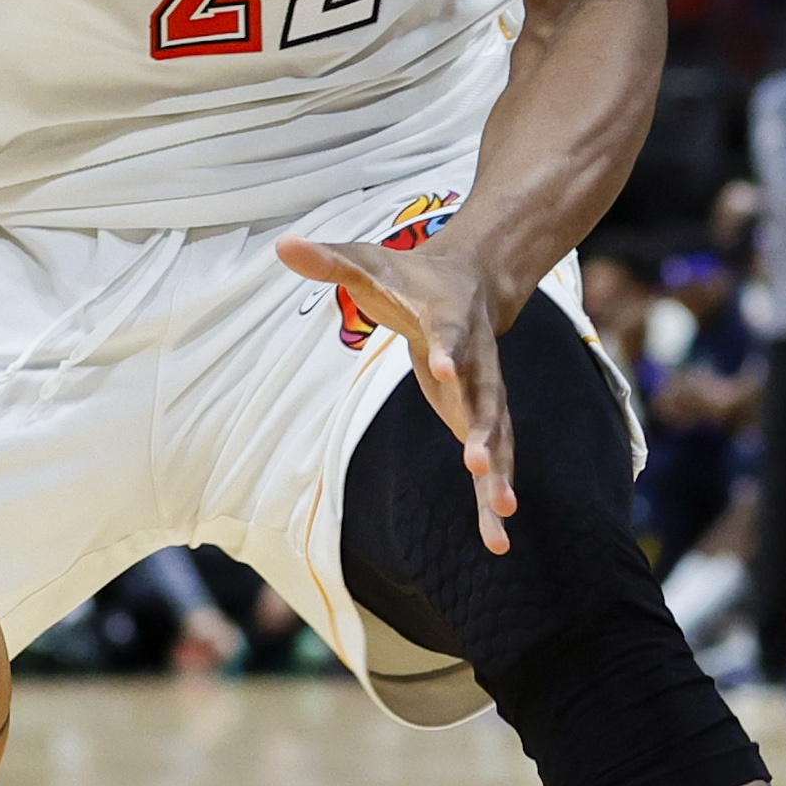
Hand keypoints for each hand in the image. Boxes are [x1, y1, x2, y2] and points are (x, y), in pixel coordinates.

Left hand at [279, 231, 515, 551]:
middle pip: (485, 396)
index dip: (445, 349)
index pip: (449, 334)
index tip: (441, 367)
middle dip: (485, 430)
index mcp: (450, 319)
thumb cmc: (409, 277)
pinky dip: (492, 498)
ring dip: (499, 475)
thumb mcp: (369, 264)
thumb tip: (282, 244)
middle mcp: (477, 361)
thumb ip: (330, 260)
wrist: (471, 283)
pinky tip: (497, 541)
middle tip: (479, 462)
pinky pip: (494, 462)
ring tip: (503, 515)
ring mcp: (484, 393)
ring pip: (498, 437)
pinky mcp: (481, 419)